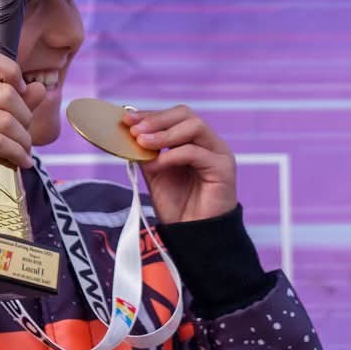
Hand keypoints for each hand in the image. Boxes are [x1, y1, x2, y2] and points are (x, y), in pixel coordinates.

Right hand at [0, 49, 45, 223]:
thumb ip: (10, 107)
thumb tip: (40, 88)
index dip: (12, 71)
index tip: (22, 95)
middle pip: (6, 93)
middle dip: (25, 118)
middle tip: (25, 137)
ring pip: (5, 119)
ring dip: (23, 140)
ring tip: (24, 153)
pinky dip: (15, 153)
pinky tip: (21, 162)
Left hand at [123, 104, 237, 224]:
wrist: (192, 235)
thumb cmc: (177, 206)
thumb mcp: (155, 173)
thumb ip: (146, 152)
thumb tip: (129, 133)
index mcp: (195, 141)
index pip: (175, 116)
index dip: (151, 114)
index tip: (127, 119)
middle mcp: (209, 143)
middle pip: (186, 114)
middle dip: (157, 119)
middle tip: (135, 130)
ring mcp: (219, 153)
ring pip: (194, 126)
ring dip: (164, 133)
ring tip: (143, 143)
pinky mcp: (223, 168)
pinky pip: (196, 152)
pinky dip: (172, 155)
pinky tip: (157, 165)